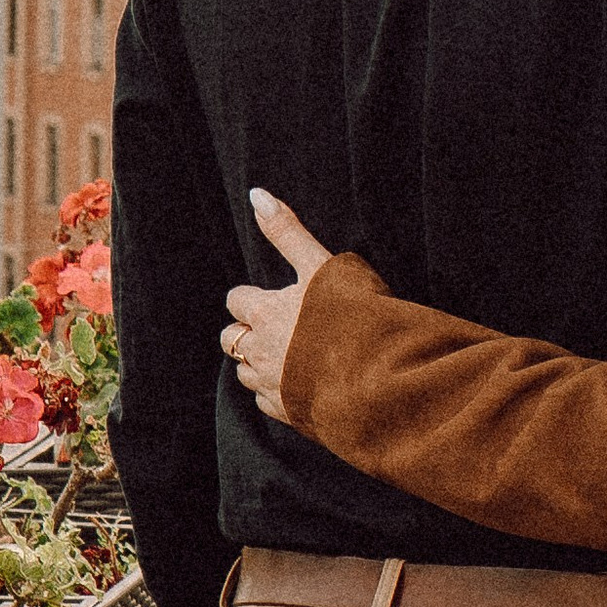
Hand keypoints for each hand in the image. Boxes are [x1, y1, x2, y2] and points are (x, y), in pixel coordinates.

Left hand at [221, 190, 332, 424]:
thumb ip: (288, 231)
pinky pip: (267, 404)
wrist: (375, 375)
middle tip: (269, 327)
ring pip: (245, 375)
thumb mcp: (321, 263)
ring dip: (256, 364)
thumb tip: (256, 194)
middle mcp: (261, 352)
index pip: (236, 301)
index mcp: (265, 314)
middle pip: (231, 341)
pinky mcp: (290, 412)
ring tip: (282, 355)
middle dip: (243, 333)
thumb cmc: (350, 315)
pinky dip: (275, 393)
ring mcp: (273, 385)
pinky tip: (296, 384)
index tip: (264, 297)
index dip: (248, 298)